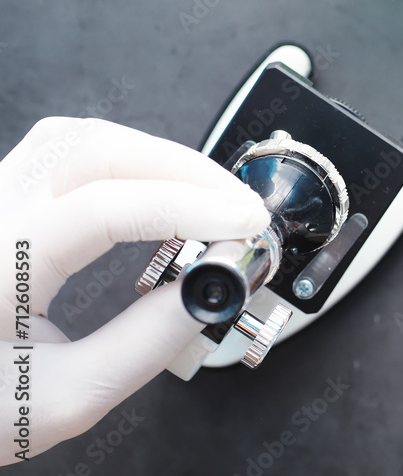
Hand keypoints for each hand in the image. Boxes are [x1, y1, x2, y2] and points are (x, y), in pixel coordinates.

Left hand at [0, 117, 268, 464]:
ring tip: (208, 194)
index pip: (102, 208)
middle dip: (184, 169)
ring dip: (155, 156)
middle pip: (94, 150)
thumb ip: (141, 346)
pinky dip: (125, 159)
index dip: (187, 208)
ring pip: (78, 137)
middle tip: (238, 205)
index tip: (243, 224)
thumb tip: (209, 294)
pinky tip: (158, 187)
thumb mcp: (60, 400)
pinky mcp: (0, 200)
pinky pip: (64, 150)